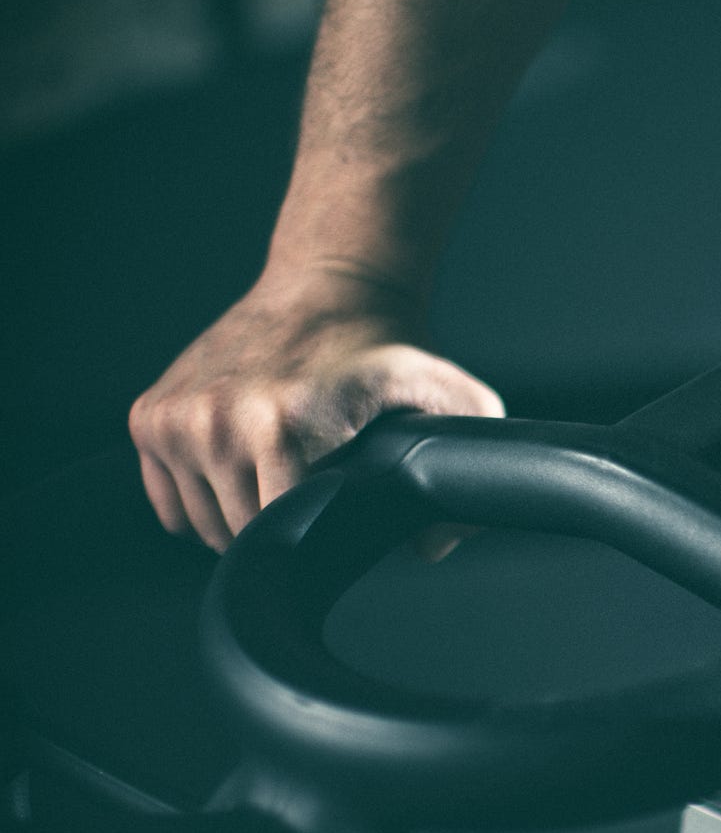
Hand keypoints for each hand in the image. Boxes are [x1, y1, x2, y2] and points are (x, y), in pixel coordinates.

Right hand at [128, 266, 503, 549]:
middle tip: (318, 499)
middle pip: (243, 536)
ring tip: (282, 483)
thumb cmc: (386, 349)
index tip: (342, 521)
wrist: (331, 286)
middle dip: (281, 535)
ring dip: (239, 520)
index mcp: (281, 427)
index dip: (318, 543)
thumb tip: (430, 546)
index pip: (285, 537)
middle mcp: (218, 422)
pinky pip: (169, 504)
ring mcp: (177, 419)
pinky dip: (201, 503)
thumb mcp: (450, 401)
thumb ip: (460, 474)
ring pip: (203, 526)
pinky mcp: (149, 417)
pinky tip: (242, 479)